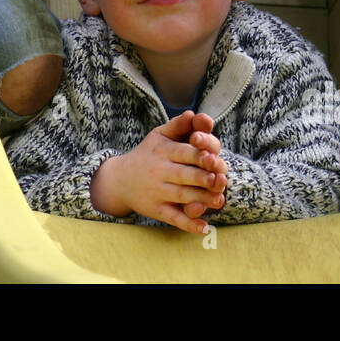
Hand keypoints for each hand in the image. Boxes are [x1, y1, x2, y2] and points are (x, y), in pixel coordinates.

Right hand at [90, 111, 226, 233]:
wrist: (119, 180)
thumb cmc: (147, 154)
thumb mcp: (158, 136)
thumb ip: (177, 125)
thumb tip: (193, 113)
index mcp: (163, 151)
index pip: (184, 152)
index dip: (200, 155)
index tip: (215, 158)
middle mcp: (159, 171)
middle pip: (184, 175)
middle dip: (202, 178)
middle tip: (220, 181)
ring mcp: (157, 192)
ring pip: (182, 197)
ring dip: (201, 200)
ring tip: (219, 201)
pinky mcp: (156, 210)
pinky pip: (173, 218)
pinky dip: (189, 224)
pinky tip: (204, 227)